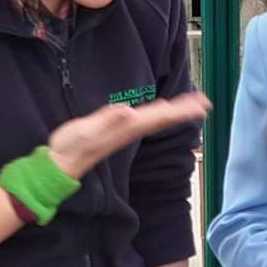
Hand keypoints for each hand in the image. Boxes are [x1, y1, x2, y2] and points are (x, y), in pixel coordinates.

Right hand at [47, 92, 209, 179]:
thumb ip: (106, 121)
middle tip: (205, 102)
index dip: (180, 110)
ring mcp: (123, 133)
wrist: (61, 164)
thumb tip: (128, 111)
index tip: (201, 104)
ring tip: (190, 106)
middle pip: (162, 119)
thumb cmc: (71, 147)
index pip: (160, 117)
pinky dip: (157, 116)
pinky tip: (159, 113)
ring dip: (173, 112)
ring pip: (155, 121)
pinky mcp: (116, 133)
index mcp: (127, 127)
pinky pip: (144, 122)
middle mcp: (129, 130)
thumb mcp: (86, 131)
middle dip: (183, 110)